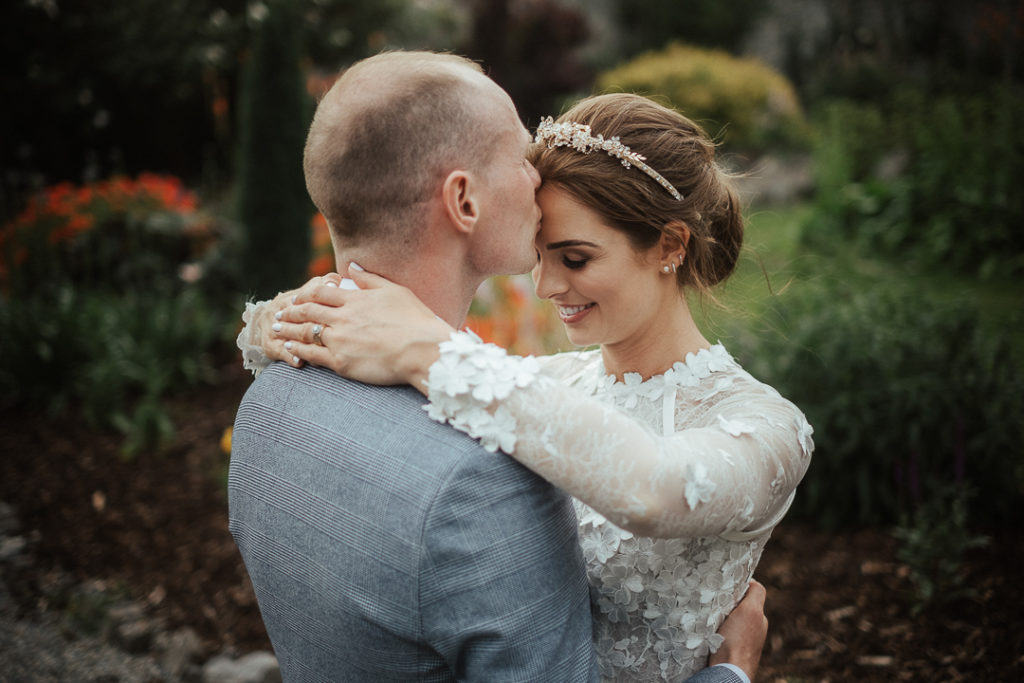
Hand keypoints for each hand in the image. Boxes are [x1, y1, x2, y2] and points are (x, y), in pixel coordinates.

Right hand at [252, 273, 343, 364]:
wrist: (268, 322)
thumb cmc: (296, 307)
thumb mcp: (306, 293)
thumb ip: (322, 285)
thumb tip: (336, 280)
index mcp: (290, 297)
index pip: (304, 298)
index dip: (320, 301)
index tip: (336, 308)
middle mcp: (279, 311)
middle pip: (296, 318)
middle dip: (315, 326)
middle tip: (334, 333)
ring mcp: (273, 329)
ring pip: (289, 336)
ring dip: (304, 344)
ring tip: (321, 351)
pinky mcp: (270, 346)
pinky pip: (280, 352)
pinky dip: (290, 357)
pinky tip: (299, 362)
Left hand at [271, 264, 453, 390]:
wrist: (422, 350)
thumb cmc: (415, 320)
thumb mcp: (395, 291)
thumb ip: (370, 279)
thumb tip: (351, 266)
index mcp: (355, 299)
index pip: (322, 292)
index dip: (307, 294)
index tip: (298, 298)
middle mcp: (343, 317)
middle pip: (308, 311)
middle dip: (292, 311)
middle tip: (280, 312)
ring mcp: (339, 340)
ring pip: (305, 332)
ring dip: (289, 329)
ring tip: (277, 329)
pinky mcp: (341, 362)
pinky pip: (312, 355)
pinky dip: (298, 350)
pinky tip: (289, 349)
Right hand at [709, 580, 766, 681]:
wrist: (727, 671)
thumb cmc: (738, 641)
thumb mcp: (752, 611)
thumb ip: (756, 593)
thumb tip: (752, 580)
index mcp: (759, 620)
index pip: (749, 595)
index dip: (737, 588)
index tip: (723, 585)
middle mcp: (751, 631)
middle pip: (736, 607)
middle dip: (725, 602)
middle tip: (712, 599)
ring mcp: (738, 642)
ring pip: (726, 620)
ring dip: (716, 616)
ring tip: (706, 614)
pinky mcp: (725, 650)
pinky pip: (717, 633)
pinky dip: (711, 629)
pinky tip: (704, 629)